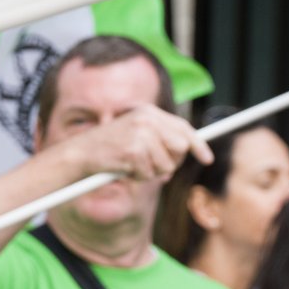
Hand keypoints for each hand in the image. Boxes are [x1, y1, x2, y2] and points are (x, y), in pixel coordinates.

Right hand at [64, 105, 212, 180]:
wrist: (80, 153)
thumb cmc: (108, 148)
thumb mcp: (135, 136)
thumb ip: (159, 141)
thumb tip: (182, 155)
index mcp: (148, 111)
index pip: (183, 127)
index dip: (198, 144)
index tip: (207, 159)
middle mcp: (147, 119)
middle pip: (180, 147)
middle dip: (171, 161)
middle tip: (151, 165)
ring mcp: (140, 134)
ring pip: (166, 165)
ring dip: (150, 171)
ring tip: (130, 164)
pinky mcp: (134, 151)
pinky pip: (149, 174)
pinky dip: (138, 176)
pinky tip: (123, 168)